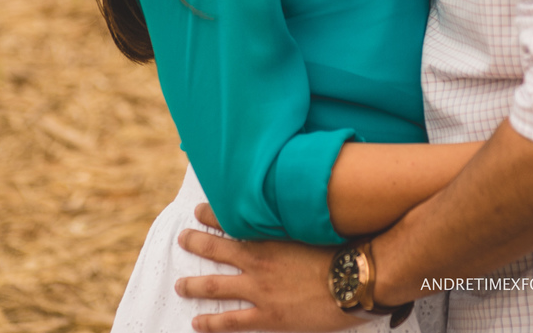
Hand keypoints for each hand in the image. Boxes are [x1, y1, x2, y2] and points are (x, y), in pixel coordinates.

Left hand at [175, 204, 364, 331]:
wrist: (353, 280)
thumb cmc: (339, 252)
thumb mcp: (311, 229)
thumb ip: (291, 224)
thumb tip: (287, 212)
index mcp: (268, 239)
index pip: (231, 223)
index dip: (212, 216)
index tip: (199, 212)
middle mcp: (257, 263)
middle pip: (216, 251)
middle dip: (196, 243)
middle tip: (183, 238)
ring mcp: (259, 290)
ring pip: (215, 287)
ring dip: (194, 285)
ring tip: (179, 285)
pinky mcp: (269, 316)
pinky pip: (232, 321)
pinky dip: (212, 323)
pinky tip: (198, 323)